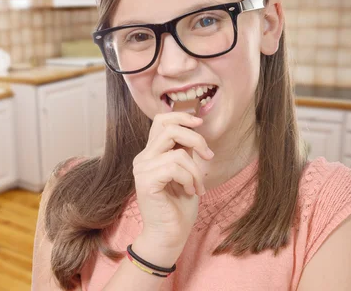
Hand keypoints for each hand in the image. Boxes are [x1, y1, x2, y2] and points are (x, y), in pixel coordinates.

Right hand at [132, 111, 213, 263]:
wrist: (170, 235)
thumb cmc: (179, 207)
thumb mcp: (187, 173)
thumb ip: (186, 152)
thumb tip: (194, 131)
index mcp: (151, 154)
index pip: (161, 121)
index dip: (181, 116)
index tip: (200, 122)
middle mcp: (143, 158)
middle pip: (169, 129)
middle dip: (196, 139)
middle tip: (208, 156)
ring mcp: (142, 169)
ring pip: (177, 153)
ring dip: (195, 171)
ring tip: (197, 187)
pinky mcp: (146, 181)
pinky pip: (174, 168)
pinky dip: (189, 179)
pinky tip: (190, 192)